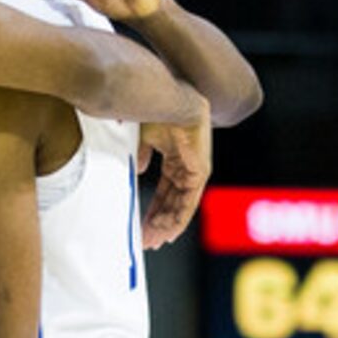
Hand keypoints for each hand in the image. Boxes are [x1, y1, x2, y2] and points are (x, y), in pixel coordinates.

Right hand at [138, 104, 210, 248]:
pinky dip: (179, 219)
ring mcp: (196, 170)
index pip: (166, 192)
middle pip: (173, 203)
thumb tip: (138, 171)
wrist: (170, 96)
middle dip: (159, 223)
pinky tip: (168, 233)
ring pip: (181, 206)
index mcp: (176, 159)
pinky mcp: (200, 171)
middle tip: (146, 241)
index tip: (142, 226)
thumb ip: (142, 156)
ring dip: (167, 225)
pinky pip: (189, 202)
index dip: (154, 210)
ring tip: (153, 242)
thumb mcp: (145, 138)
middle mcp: (188, 167)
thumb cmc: (158, 109)